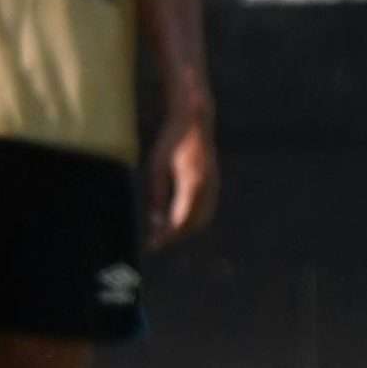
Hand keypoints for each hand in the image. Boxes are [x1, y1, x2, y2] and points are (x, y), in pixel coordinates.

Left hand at [144, 109, 216, 248]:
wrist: (195, 121)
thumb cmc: (171, 142)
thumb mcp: (156, 168)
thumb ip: (157, 196)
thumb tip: (156, 223)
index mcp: (193, 185)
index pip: (180, 222)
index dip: (166, 237)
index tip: (152, 245)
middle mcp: (208, 188)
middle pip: (194, 224)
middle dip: (175, 236)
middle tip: (155, 241)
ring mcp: (214, 185)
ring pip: (203, 218)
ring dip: (185, 228)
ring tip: (163, 232)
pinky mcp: (214, 182)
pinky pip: (207, 208)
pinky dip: (193, 218)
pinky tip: (177, 218)